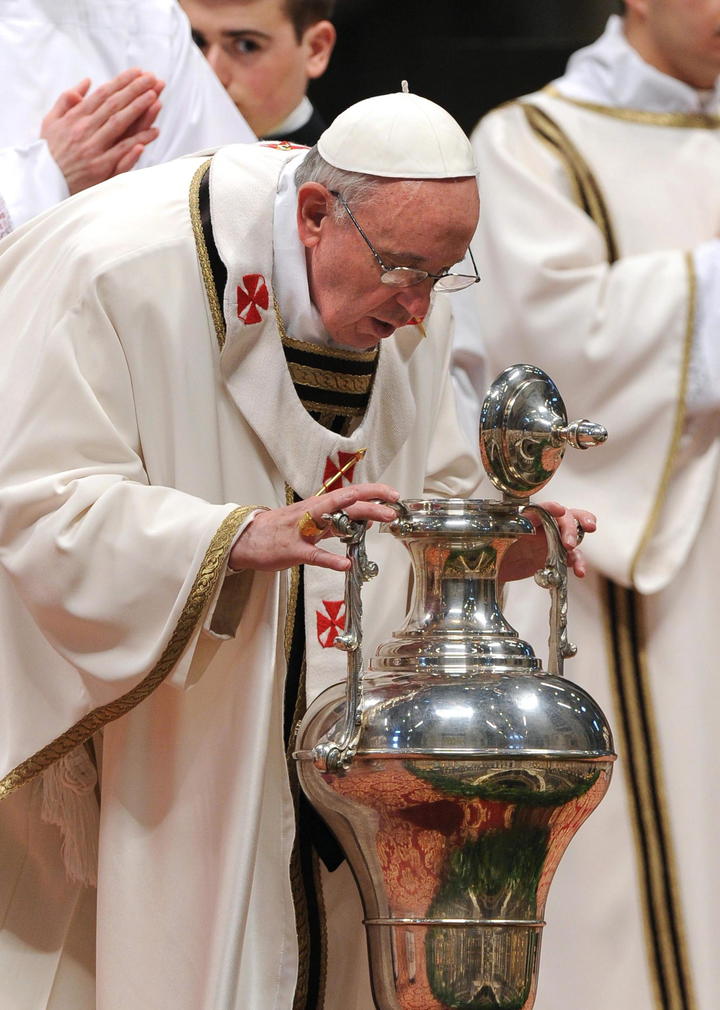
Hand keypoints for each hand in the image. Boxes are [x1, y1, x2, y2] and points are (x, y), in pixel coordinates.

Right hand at [40, 68, 164, 194]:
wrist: (44, 182)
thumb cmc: (50, 151)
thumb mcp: (50, 121)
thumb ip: (66, 100)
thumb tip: (86, 82)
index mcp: (75, 118)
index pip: (102, 95)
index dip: (121, 82)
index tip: (138, 73)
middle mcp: (85, 131)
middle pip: (114, 106)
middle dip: (134, 90)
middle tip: (152, 79)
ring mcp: (94, 150)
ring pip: (120, 125)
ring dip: (139, 111)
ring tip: (155, 98)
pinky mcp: (100, 169)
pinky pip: (122, 153)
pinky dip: (138, 142)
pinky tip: (153, 133)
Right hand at [229, 484, 399, 573]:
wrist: (245, 539)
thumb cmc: (279, 530)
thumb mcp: (311, 521)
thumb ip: (337, 522)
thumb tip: (366, 519)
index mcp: (318, 506)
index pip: (350, 494)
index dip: (372, 492)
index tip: (393, 494)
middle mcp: (312, 513)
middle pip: (346, 503)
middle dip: (372, 503)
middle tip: (394, 508)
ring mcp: (302, 530)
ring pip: (332, 519)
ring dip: (357, 519)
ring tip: (379, 520)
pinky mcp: (292, 550)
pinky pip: (313, 554)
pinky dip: (330, 559)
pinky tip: (345, 564)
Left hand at [500, 501, 596, 581]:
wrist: (497, 569)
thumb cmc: (496, 548)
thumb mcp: (500, 537)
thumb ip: (514, 526)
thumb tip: (525, 518)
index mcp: (530, 518)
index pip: (543, 508)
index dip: (552, 508)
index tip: (559, 510)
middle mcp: (545, 526)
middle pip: (566, 518)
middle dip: (571, 527)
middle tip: (569, 542)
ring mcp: (553, 541)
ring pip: (574, 536)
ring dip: (577, 542)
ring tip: (572, 551)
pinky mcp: (558, 557)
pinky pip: (573, 557)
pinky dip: (579, 563)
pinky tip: (579, 571)